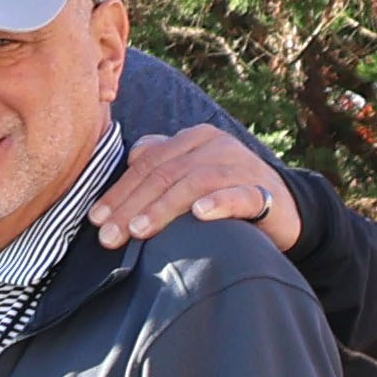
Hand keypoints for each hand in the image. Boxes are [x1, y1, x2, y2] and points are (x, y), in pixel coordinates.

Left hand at [97, 125, 304, 252]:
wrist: (280, 208)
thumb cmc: (221, 193)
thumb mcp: (188, 173)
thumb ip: (161, 164)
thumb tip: (133, 157)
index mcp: (194, 139)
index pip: (147, 164)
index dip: (119, 192)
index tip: (96, 219)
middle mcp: (216, 146)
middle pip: (165, 174)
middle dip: (132, 206)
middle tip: (110, 236)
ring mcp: (241, 167)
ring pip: (196, 182)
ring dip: (164, 207)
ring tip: (140, 231)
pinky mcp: (262, 191)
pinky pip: (239, 195)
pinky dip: (218, 202)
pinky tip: (199, 214)